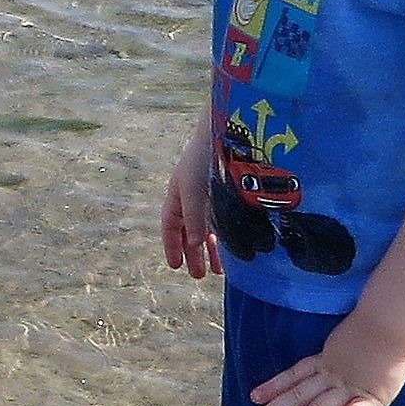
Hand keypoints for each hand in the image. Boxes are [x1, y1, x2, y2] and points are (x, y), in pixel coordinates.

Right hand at [161, 120, 222, 280]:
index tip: (175, 266)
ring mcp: (211, 194)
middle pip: (189, 231)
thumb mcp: (194, 189)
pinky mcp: (229, 192)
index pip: (170, 226)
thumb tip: (195, 244)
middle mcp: (192, 196)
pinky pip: (224, 219)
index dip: (172, 246)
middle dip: (193, 253)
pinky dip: (226, 235)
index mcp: (177, 195)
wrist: (227, 130)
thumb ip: (194, 217)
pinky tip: (234, 247)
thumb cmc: (204, 158)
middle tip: (198, 276)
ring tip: (220, 270)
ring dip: (212, 248)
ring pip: (208, 227)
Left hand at [245, 318, 404, 405]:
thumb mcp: (357, 332)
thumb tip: (350, 346)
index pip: (296, 374)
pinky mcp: (369, 398)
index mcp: (330, 359)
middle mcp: (333, 375)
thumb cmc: (385, 320)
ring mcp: (348, 388)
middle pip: (298, 394)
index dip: (275, 384)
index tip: (254, 395)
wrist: (393, 319)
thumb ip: (349, 344)